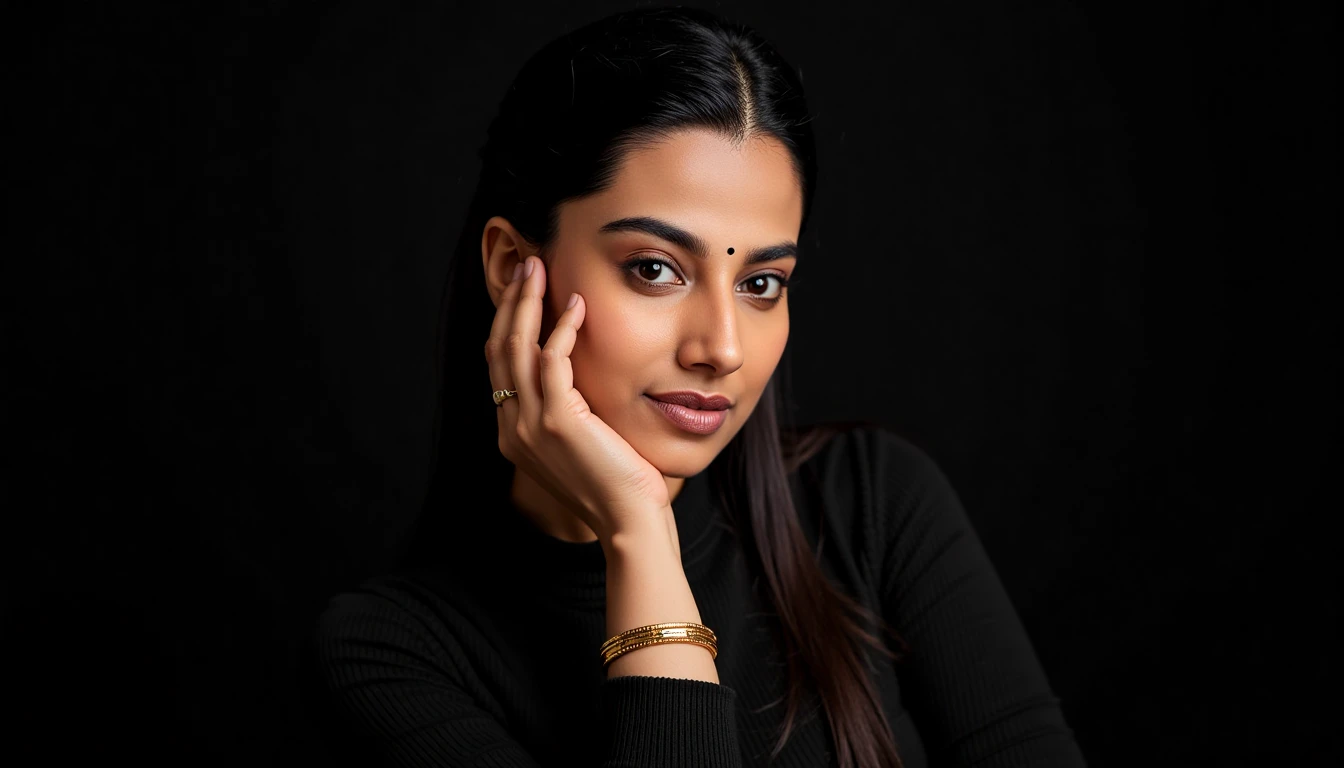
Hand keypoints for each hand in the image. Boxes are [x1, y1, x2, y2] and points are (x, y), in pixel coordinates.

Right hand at [485, 255, 670, 544]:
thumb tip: (579, 372)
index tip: (524, 291)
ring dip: (528, 303)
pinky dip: (562, 329)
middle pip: (499, 350)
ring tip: (540, 270)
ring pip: (517, 348)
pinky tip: (577, 306)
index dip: (508, 323)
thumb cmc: (617, 484)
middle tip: (526, 266)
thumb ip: (568, 409)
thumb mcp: (582, 442)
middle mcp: (512, 427)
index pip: (499, 365)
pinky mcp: (558, 422)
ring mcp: (530, 425)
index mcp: (513, 433)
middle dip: (511, 303)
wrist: (628, 522)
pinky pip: (552, 361)